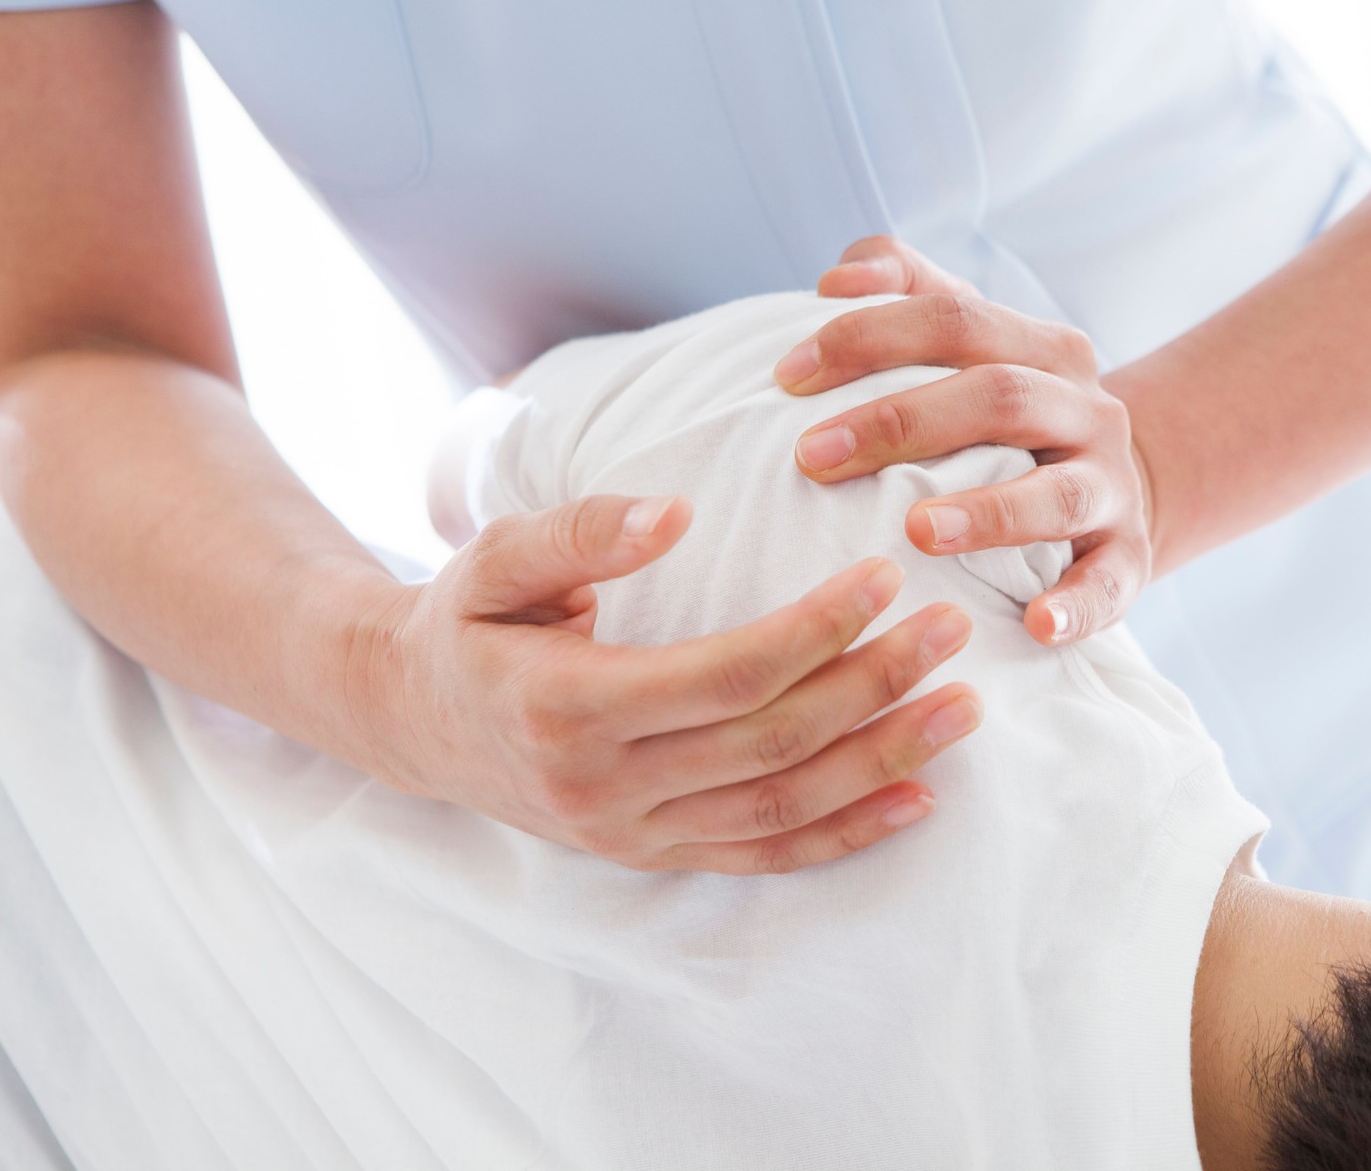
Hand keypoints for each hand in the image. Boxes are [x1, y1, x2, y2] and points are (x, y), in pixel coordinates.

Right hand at [355, 492, 980, 873]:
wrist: (407, 718)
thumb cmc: (464, 623)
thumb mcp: (493, 558)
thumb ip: (579, 532)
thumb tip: (675, 512)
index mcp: (566, 705)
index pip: (724, 675)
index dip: (815, 630)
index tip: (886, 576)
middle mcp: (603, 787)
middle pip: (770, 746)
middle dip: (873, 688)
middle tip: (953, 629)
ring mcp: (631, 834)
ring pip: (781, 811)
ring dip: (882, 762)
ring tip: (963, 709)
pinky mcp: (652, 855)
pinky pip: (764, 857)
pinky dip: (847, 834)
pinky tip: (919, 796)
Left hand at [778, 235, 1155, 644]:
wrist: (1116, 489)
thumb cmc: (1006, 418)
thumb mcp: (972, 345)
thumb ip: (907, 291)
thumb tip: (835, 279)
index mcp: (1039, 347)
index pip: (954, 318)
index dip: (869, 337)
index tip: (785, 376)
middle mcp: (1085, 408)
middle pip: (999, 396)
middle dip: (901, 422)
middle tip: (815, 455)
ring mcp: (1111, 485)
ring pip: (1057, 493)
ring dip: (988, 513)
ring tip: (917, 532)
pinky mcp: (1129, 558)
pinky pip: (1109, 584)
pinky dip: (1076, 606)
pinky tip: (1035, 624)